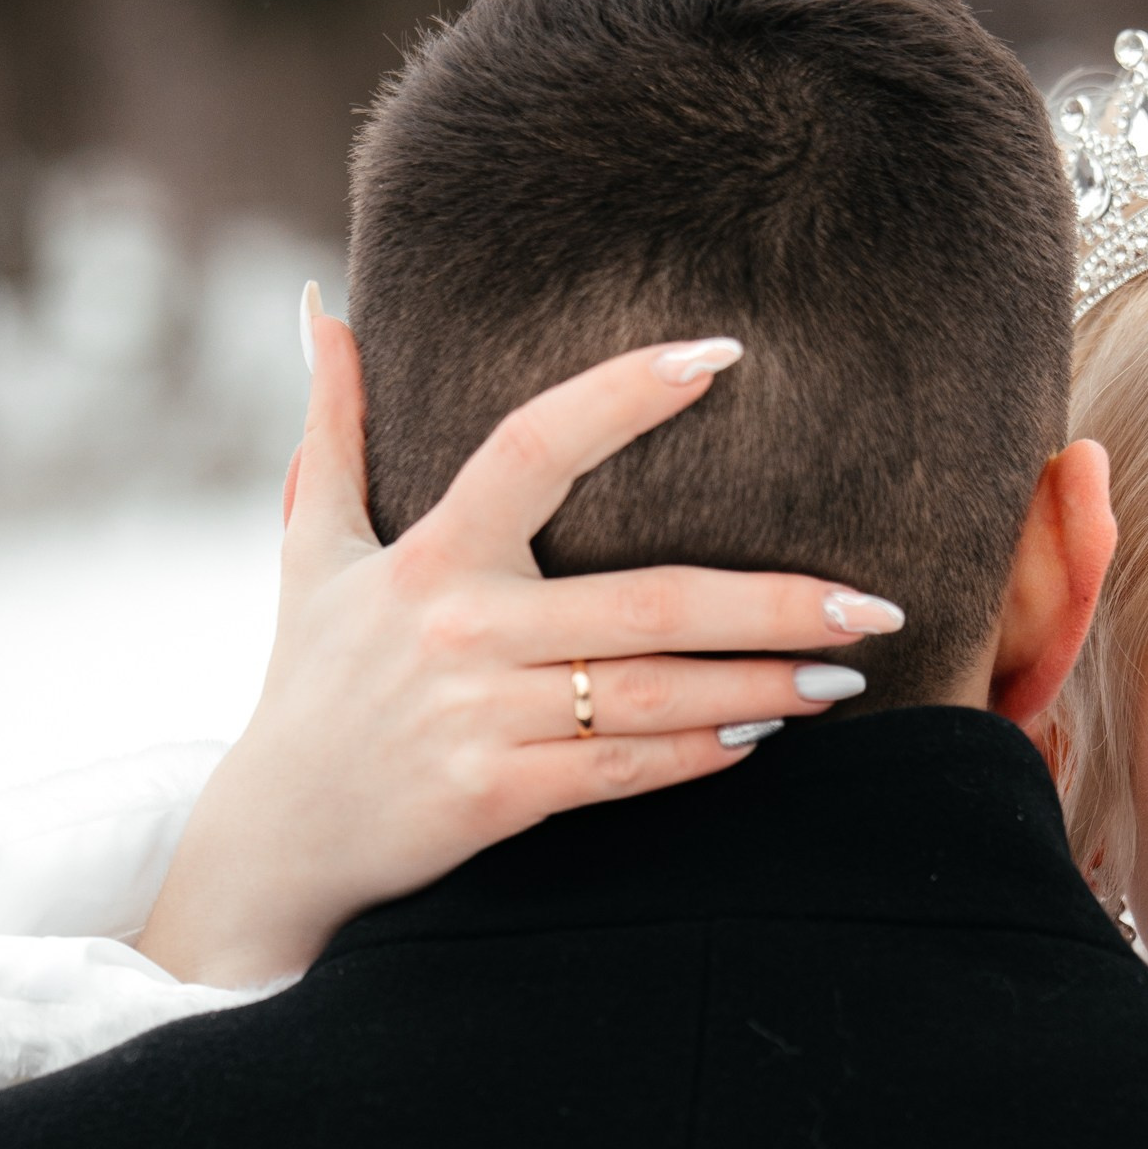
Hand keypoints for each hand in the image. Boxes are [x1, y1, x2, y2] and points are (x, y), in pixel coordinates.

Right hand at [135, 298, 906, 988]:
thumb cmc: (309, 684)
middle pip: (646, 601)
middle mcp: (457, 629)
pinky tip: (768, 735)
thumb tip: (322, 309)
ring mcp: (480, 717)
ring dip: (762, 685)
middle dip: (772, 602)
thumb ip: (331, 428)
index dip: (625, 395)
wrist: (275, 839)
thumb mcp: (308, 549)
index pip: (534, 446)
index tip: (724, 355)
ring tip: (845, 670)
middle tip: (872, 601)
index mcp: (428, 554)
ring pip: (654, 693)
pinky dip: (702, 754)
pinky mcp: (496, 796)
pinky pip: (625, 770)